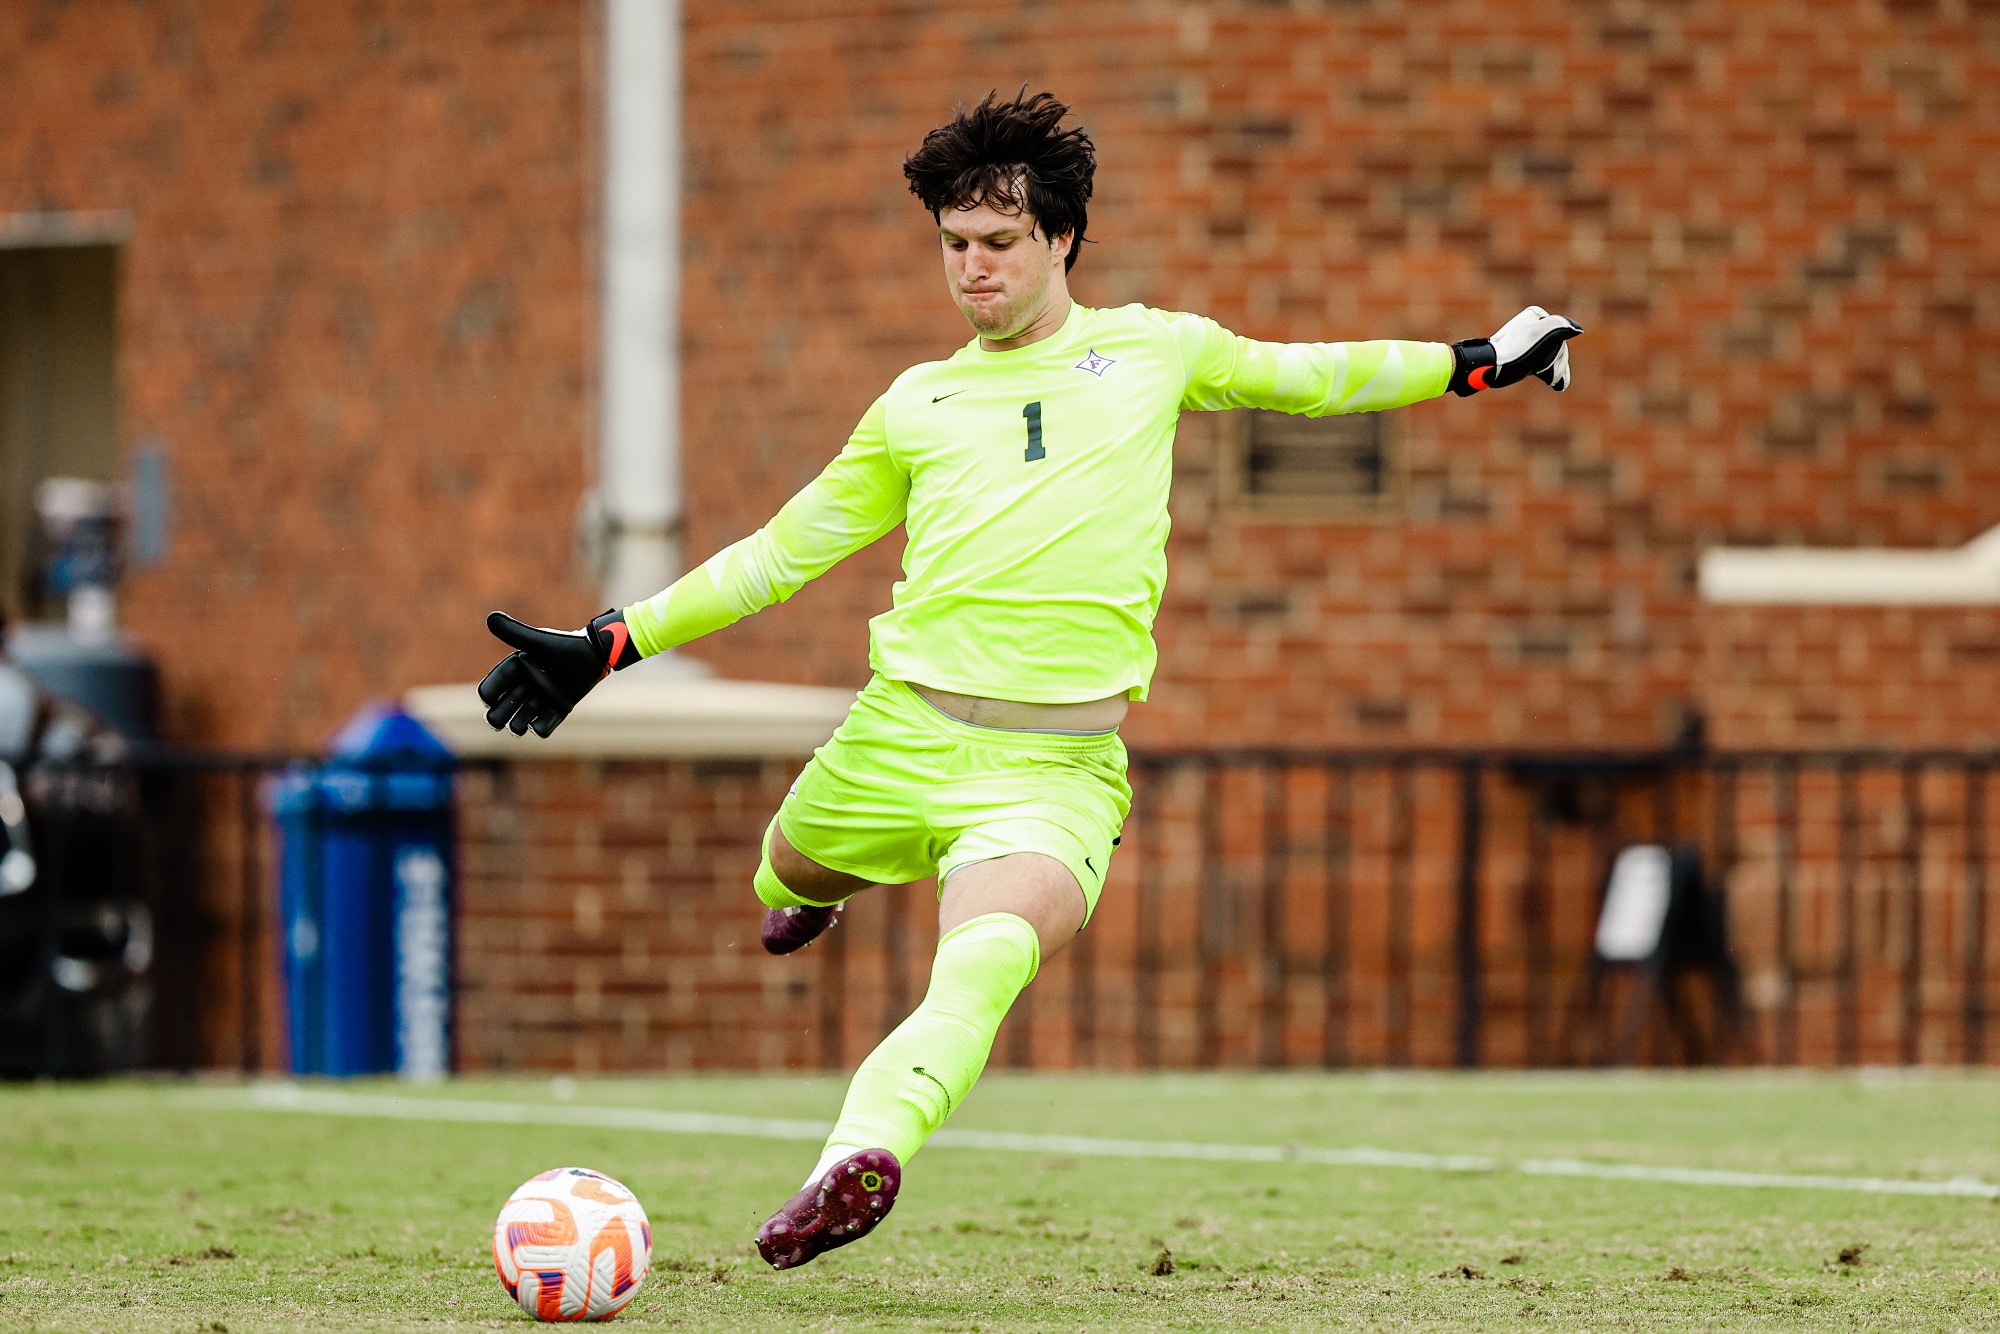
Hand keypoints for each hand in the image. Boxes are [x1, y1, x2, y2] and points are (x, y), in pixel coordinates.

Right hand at [477, 609, 640, 737]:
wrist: (596, 654)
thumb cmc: (567, 645)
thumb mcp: (539, 642)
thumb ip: (515, 633)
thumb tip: (490, 618)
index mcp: (518, 667)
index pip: (496, 683)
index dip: (490, 692)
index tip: (488, 699)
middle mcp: (528, 683)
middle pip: (506, 704)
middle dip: (499, 714)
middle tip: (497, 722)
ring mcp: (544, 696)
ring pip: (523, 716)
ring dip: (517, 723)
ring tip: (518, 727)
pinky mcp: (560, 707)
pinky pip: (546, 723)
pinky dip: (541, 728)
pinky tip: (537, 728)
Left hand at [1449, 305, 1581, 395]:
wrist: (1490, 367)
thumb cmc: (1513, 351)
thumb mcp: (1539, 333)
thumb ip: (1560, 325)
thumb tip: (1577, 329)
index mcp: (1535, 315)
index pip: (1560, 334)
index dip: (1559, 354)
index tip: (1550, 367)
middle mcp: (1531, 324)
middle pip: (1556, 345)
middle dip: (1558, 364)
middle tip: (1554, 379)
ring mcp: (1527, 340)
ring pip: (1551, 356)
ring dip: (1556, 370)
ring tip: (1556, 383)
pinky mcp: (1522, 354)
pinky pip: (1542, 362)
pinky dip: (1550, 373)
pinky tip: (1557, 385)